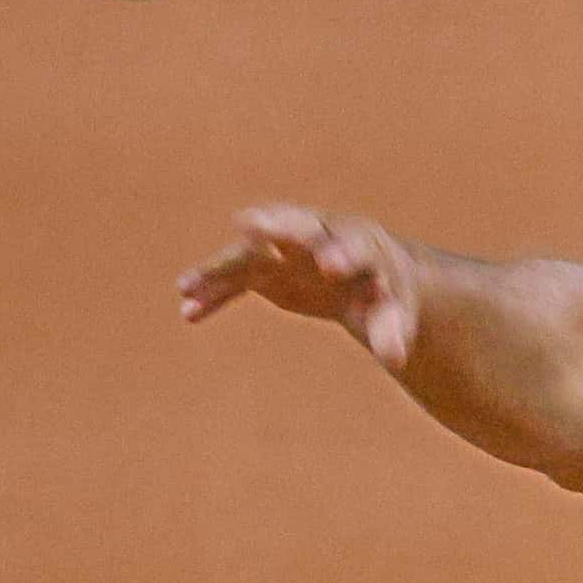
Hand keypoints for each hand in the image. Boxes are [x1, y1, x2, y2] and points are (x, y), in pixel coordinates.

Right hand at [178, 207, 420, 369]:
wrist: (362, 276)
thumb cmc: (384, 292)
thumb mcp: (395, 313)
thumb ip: (392, 331)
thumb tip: (397, 359)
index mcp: (360, 243)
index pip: (352, 244)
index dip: (342, 254)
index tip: (331, 267)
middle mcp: (319, 234)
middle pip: (297, 226)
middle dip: (275, 225)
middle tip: (248, 223)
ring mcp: (285, 247)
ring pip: (250, 253)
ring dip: (219, 268)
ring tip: (186, 287)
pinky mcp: (263, 265)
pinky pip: (233, 277)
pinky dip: (213, 292)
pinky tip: (188, 313)